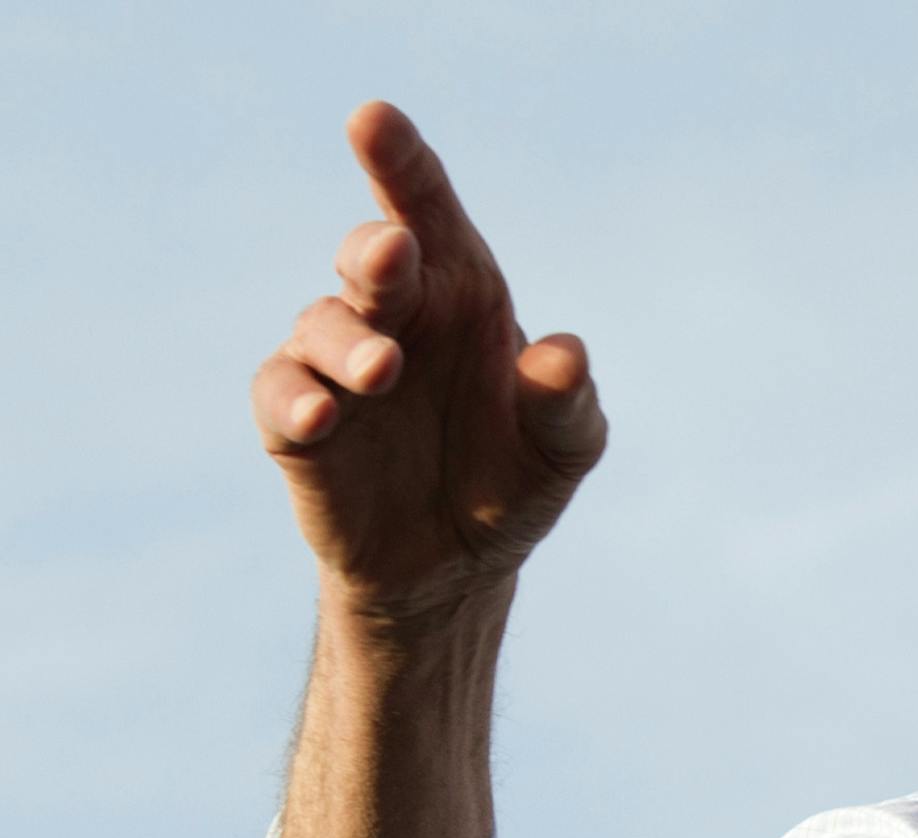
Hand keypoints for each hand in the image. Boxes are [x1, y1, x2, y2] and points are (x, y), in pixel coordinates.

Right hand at [252, 101, 605, 619]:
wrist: (460, 568)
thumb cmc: (514, 480)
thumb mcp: (563, 448)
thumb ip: (567, 403)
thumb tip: (564, 355)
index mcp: (461, 294)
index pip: (427, 209)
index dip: (399, 162)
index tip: (372, 119)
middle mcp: (394, 316)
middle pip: (370, 258)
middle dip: (374, 251)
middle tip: (392, 257)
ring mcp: (338, 367)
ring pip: (320, 325)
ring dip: (346, 341)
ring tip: (383, 370)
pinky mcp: (299, 428)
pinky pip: (281, 396)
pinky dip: (297, 400)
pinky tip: (323, 416)